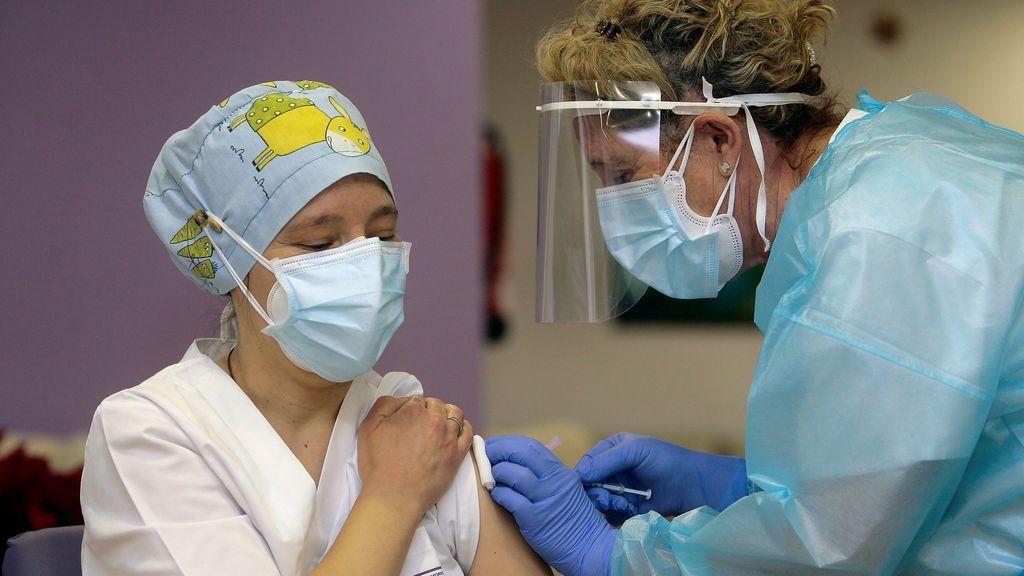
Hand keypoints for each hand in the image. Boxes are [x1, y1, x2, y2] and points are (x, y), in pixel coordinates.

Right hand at [358, 396, 472, 515]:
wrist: (395, 496)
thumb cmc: (378, 464)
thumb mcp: (369, 427)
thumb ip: (384, 405)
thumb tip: (402, 400)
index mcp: (413, 410)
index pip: (416, 399)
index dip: (410, 408)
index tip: (405, 420)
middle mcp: (435, 420)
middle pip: (436, 405)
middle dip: (428, 410)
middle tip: (418, 425)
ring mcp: (449, 437)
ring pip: (455, 414)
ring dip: (446, 414)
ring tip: (438, 425)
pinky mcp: (458, 454)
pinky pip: (468, 432)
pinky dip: (463, 427)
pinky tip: (455, 432)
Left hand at [486, 436, 616, 575]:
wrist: (589, 548)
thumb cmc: (575, 519)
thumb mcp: (566, 489)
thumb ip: (547, 474)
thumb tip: (517, 461)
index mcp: (561, 471)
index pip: (531, 446)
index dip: (508, 442)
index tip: (495, 445)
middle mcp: (554, 481)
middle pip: (521, 453)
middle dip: (499, 450)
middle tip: (486, 455)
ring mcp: (544, 498)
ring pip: (514, 474)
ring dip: (497, 472)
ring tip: (491, 478)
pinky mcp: (534, 518)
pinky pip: (510, 499)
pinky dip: (499, 493)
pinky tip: (496, 494)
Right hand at [575, 433, 746, 524]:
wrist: (692, 485)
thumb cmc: (666, 460)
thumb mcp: (634, 451)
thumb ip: (606, 461)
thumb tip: (579, 475)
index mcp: (611, 449)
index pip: (587, 463)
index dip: (583, 476)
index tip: (587, 486)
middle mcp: (612, 469)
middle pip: (589, 485)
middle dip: (598, 493)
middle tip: (610, 499)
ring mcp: (619, 489)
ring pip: (598, 501)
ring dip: (609, 504)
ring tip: (624, 504)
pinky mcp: (627, 507)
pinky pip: (610, 514)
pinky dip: (617, 514)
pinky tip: (631, 510)